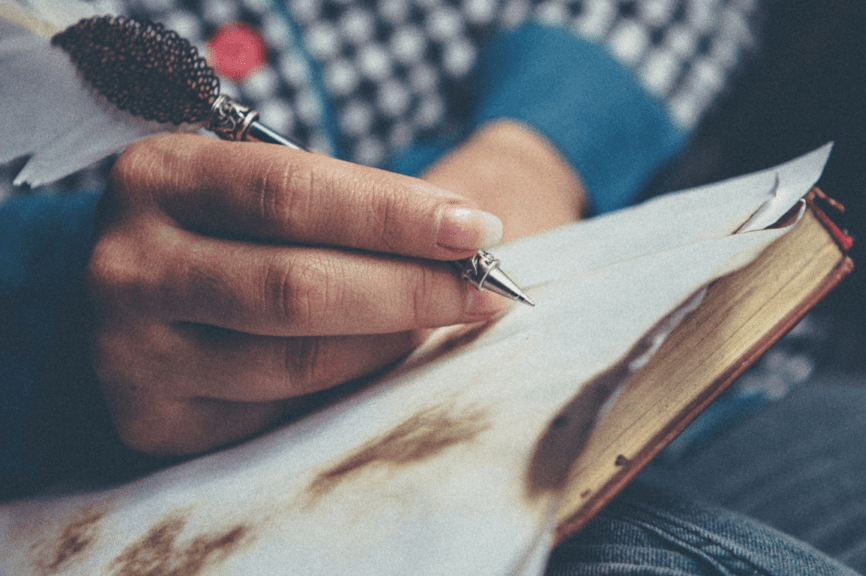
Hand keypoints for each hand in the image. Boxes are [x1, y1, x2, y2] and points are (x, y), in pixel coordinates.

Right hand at [88, 133, 509, 454]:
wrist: (171, 295)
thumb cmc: (252, 231)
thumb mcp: (286, 193)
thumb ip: (361, 208)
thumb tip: (475, 240)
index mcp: (158, 175)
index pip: (292, 192)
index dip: (395, 214)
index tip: (478, 230)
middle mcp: (126, 263)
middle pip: (295, 286)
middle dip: (411, 289)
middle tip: (486, 290)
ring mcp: (129, 350)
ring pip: (297, 359)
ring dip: (392, 342)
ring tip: (443, 319)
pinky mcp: (153, 420)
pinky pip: (280, 412)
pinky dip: (350, 387)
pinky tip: (386, 362)